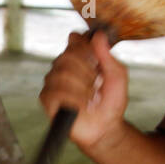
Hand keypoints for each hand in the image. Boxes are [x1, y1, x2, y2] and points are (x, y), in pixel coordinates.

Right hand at [39, 30, 128, 150]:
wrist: (106, 128)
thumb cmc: (111, 102)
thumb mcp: (117, 76)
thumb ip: (107, 55)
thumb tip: (98, 35)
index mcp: (79, 58)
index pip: (75, 40)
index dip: (87, 49)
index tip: (98, 63)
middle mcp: (63, 67)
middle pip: (67, 56)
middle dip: (87, 72)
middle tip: (97, 85)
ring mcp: (53, 82)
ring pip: (61, 74)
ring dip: (83, 88)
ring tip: (92, 98)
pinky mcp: (47, 99)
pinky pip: (56, 91)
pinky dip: (74, 99)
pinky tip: (83, 106)